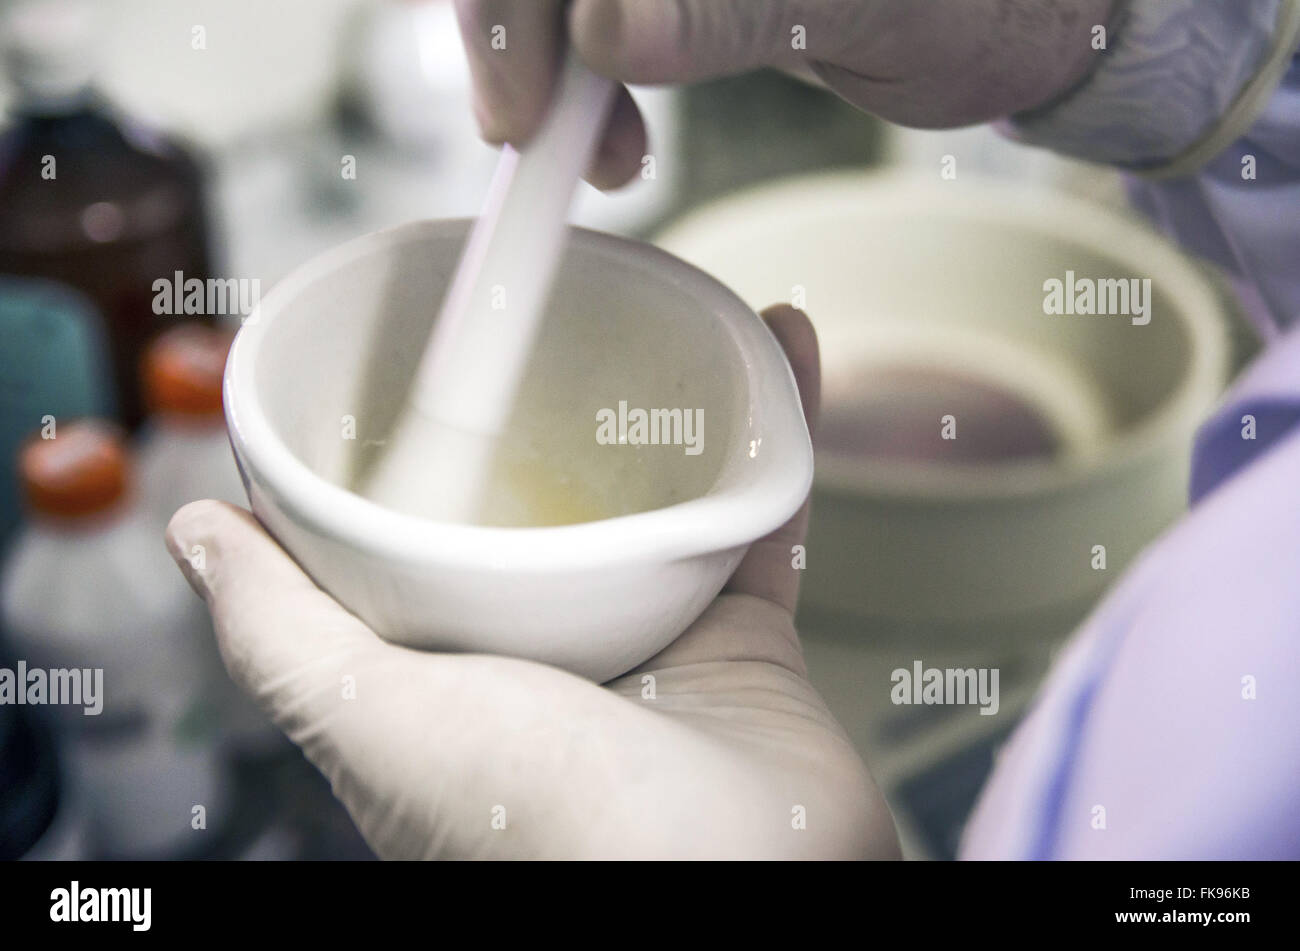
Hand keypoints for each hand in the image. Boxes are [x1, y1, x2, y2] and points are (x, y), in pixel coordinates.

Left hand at [166, 305, 898, 858]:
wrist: (741, 881)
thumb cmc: (550, 835)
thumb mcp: (376, 721)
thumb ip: (282, 636)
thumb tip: (196, 539)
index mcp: (445, 691)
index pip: (405, 559)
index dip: (396, 469)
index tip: (399, 375)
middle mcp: (543, 671)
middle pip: (536, 515)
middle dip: (539, 422)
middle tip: (538, 327)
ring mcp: (647, 652)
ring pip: (653, 500)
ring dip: (667, 406)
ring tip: (665, 313)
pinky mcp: (742, 644)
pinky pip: (759, 517)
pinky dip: (773, 435)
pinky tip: (779, 351)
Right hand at [454, 0, 1116, 186]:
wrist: (1004, 16)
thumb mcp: (861, 10)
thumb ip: (732, 12)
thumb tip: (605, 30)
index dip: (508, 8)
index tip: (523, 113)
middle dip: (517, 41)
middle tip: (535, 146)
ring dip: (544, 70)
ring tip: (603, 160)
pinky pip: (587, 12)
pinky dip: (578, 77)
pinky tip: (613, 136)